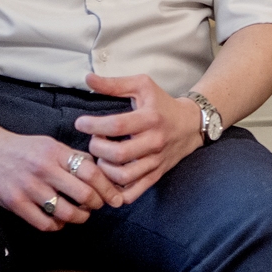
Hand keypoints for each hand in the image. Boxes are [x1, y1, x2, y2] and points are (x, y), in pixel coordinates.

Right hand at [0, 117, 122, 231]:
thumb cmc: (22, 148)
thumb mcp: (49, 144)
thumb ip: (72, 157)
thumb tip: (100, 171)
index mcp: (56, 152)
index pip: (92, 172)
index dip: (108, 187)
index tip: (115, 196)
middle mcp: (44, 169)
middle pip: (83, 194)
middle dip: (97, 204)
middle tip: (98, 206)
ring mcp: (28, 187)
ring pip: (66, 212)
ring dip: (79, 218)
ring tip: (81, 215)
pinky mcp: (15, 203)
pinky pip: (44, 223)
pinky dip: (57, 226)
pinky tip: (59, 222)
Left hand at [74, 73, 205, 203]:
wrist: (191, 124)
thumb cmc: (162, 103)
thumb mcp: (142, 86)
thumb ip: (114, 84)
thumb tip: (88, 78)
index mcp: (150, 118)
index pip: (116, 126)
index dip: (93, 126)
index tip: (81, 123)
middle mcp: (154, 141)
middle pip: (117, 154)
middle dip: (97, 149)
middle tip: (94, 142)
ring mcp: (156, 161)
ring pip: (123, 176)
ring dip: (104, 170)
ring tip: (101, 159)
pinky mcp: (156, 175)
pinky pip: (134, 192)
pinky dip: (117, 192)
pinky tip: (109, 180)